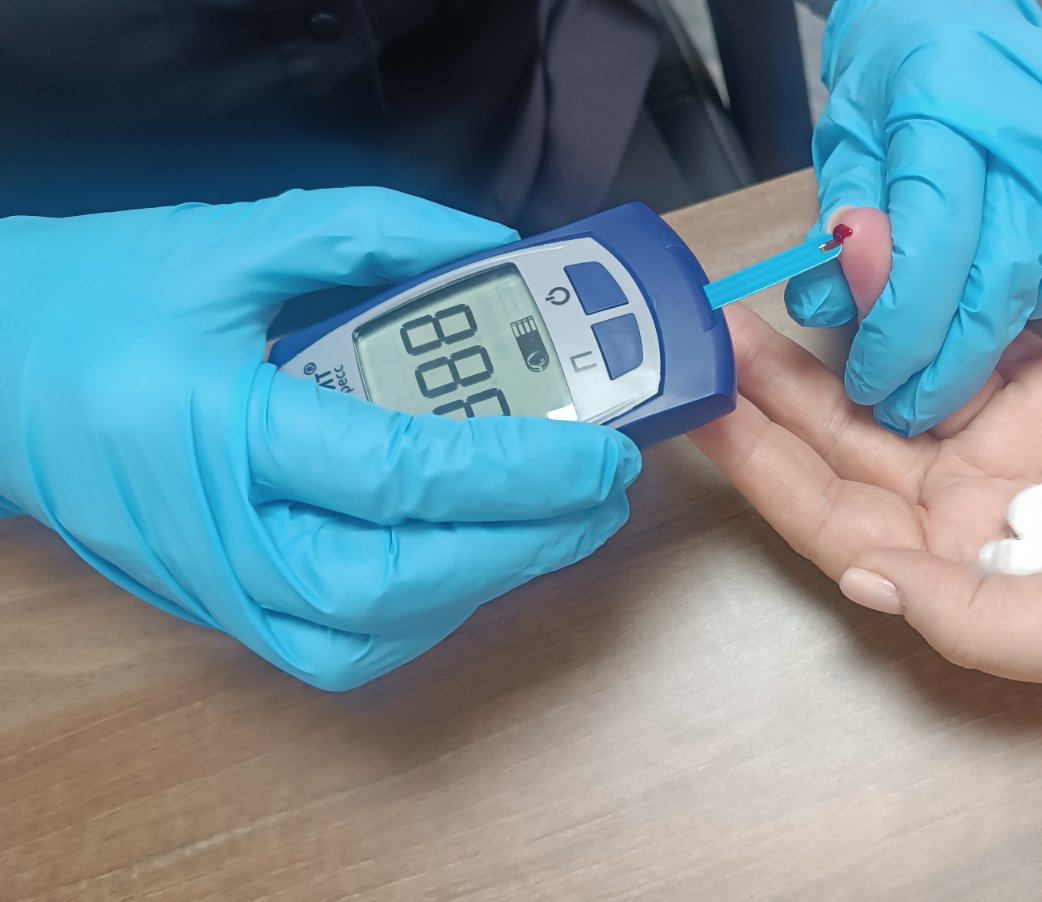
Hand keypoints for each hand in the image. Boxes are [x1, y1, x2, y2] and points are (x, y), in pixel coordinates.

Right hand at [0, 188, 640, 689]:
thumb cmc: (93, 298)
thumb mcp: (231, 240)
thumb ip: (374, 236)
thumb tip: (497, 249)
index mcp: (214, 425)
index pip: (396, 474)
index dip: (518, 470)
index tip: (604, 449)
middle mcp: (217, 530)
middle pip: (397, 581)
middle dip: (524, 546)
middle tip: (603, 494)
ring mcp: (215, 586)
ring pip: (369, 635)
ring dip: (482, 586)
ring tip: (557, 524)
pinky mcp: (220, 609)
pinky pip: (337, 647)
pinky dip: (422, 615)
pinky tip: (471, 559)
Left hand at [691, 305, 1041, 706]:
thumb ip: (987, 620)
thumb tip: (866, 582)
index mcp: (971, 583)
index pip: (840, 530)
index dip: (768, 478)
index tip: (708, 421)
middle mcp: (973, 517)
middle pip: (846, 457)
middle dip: (774, 407)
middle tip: (708, 344)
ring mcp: (1010, 449)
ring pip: (890, 398)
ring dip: (824, 360)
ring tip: (758, 310)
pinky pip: (963, 352)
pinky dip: (910, 321)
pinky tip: (859, 288)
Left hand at [787, 0, 1041, 436]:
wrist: (962, 17)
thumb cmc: (900, 81)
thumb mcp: (845, 140)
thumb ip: (844, 223)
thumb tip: (840, 305)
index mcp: (942, 103)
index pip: (932, 242)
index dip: (903, 330)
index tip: (874, 380)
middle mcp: (1027, 121)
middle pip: (1001, 275)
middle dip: (951, 362)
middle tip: (910, 405)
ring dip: (1001, 327)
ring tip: (955, 335)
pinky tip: (1016, 282)